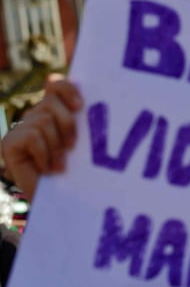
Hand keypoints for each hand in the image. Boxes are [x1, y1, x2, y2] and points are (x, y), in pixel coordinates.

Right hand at [1, 74, 82, 199]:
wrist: (63, 202)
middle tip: (72, 148)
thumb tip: (65, 85)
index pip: (56, 85)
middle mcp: (35, 117)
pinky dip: (44, 154)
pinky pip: (32, 136)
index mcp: (55, 112)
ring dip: (57, 146)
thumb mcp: (84, 143)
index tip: (81, 106)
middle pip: (51, 103)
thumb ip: (80, 116)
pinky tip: (48, 169)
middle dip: (67, 125)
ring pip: (43, 120)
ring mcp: (19, 129)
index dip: (66, 87)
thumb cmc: (77, 173)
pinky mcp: (8, 143)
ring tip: (60, 165)